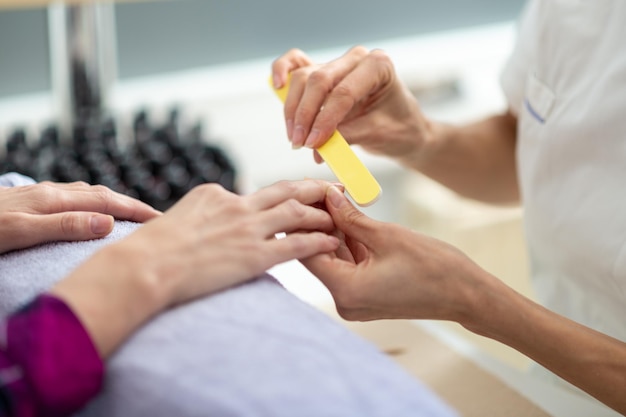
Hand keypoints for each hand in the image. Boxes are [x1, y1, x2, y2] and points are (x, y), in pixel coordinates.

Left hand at [0, 181, 160, 253]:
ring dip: (111, 201)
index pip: (106, 201)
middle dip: (130, 204)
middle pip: (100, 193)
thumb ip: (63, 226)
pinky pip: (70, 198)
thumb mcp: (18, 232)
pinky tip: (87, 211)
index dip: (136, 210)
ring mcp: (37, 195)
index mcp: (52, 200)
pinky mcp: (27, 201)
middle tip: (155, 218)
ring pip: (85, 194)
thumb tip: (108, 222)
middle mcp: (49, 193)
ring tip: (128, 215)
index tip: (162, 220)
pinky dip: (90, 203)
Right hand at [123, 179, 340, 305]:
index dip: (282, 195)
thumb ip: (199, 216)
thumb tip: (201, 222)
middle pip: (285, 190)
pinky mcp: (254, 255)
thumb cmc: (150, 249)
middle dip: (313, 188)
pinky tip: (334, 242)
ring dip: (322, 214)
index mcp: (216, 194)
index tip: (297, 196)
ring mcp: (247, 229)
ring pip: (297, 213)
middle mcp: (236, 205)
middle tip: (335, 189)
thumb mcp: (176, 218)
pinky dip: (319, 241)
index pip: (257, 193)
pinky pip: (297, 245)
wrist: (144, 267)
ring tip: (341, 216)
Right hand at [271, 47, 430, 163]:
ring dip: (294, 109)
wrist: (403, 129)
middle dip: (306, 114)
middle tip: (300, 143)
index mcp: (378, 66)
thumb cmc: (398, 129)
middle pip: (319, 80)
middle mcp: (356, 59)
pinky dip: (283, 70)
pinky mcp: (323, 74)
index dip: (325, 119)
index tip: (313, 143)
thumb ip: (348, 136)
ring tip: (294, 137)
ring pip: (304, 77)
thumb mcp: (378, 134)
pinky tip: (277, 85)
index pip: (344, 91)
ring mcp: (338, 64)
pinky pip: (296, 64)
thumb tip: (317, 146)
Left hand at [300, 186, 490, 323]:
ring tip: (334, 199)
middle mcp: (345, 301)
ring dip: (334, 231)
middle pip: (318, 256)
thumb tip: (328, 197)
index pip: (308, 252)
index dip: (304, 221)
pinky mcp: (366, 295)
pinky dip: (348, 244)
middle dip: (320, 223)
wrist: (466, 294)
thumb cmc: (434, 267)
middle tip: (321, 192)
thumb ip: (350, 217)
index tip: (306, 195)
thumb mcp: (386, 235)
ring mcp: (355, 301)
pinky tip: (347, 218)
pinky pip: (348, 266)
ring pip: (333, 259)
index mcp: (346, 291)